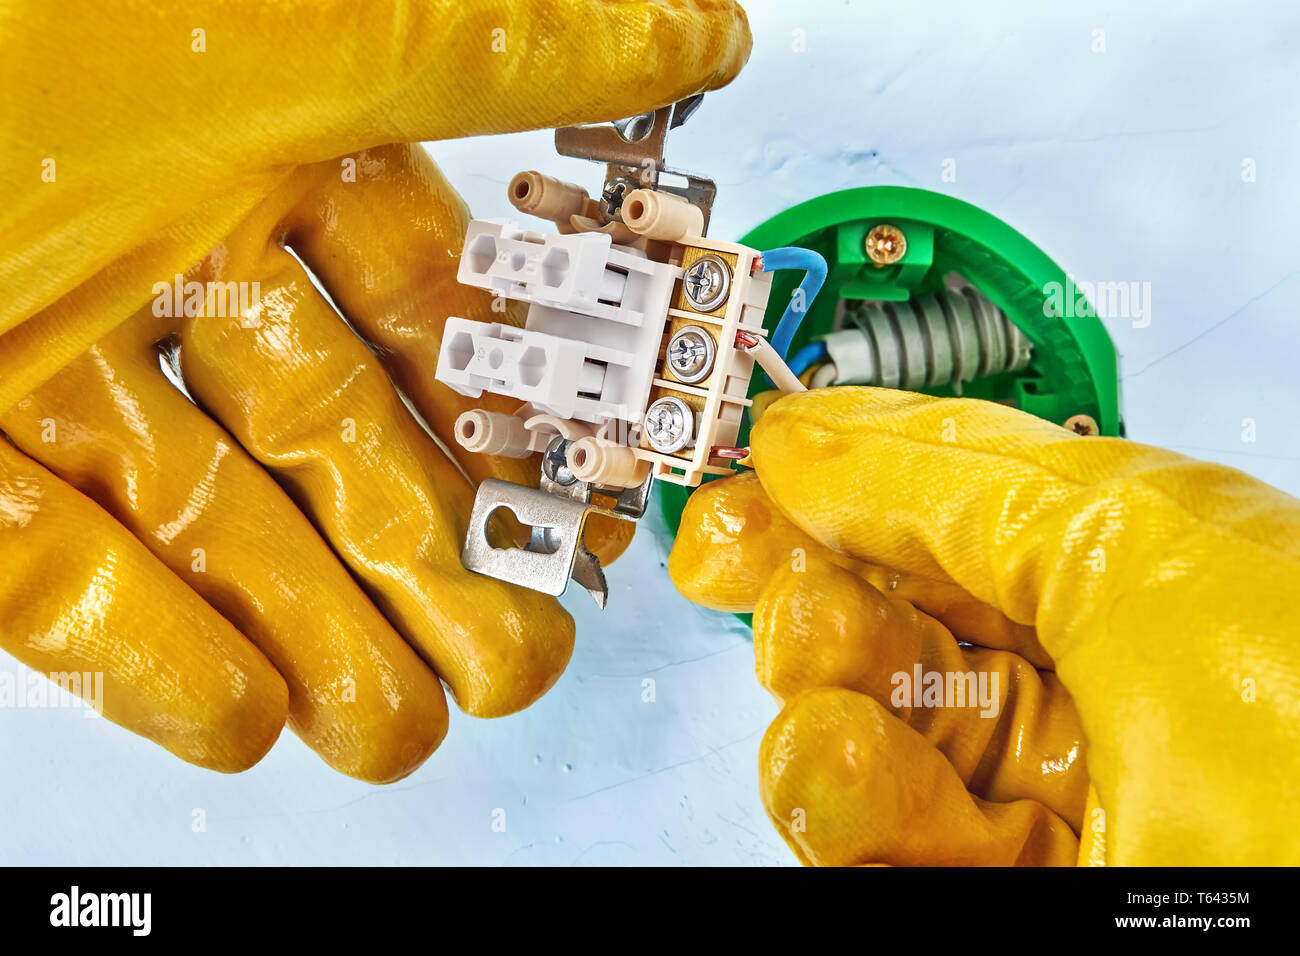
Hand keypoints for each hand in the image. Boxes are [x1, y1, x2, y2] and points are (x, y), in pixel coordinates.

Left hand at [0, 0, 750, 781]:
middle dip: (428, 560)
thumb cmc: (34, 17)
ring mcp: (43, 360)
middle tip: (512, 656)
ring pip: (209, 521)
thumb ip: (495, 46)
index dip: (514, 416)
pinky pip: (52, 569)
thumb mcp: (295, 26)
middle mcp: (163, 258)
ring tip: (403, 724)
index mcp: (263, 145)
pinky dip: (146, 649)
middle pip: (332, 440)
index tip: (574, 511)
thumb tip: (700, 32)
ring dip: (311, 629)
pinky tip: (243, 717)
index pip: (429, 303)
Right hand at [671, 387, 1299, 864]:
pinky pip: (882, 845)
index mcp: (1132, 575)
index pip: (948, 513)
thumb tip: (808, 438)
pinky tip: (832, 767)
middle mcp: (1089, 685)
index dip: (840, 488)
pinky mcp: (1009, 891)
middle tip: (778, 588)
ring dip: (823, 708)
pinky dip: (835, 805)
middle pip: (895, 625)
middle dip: (817, 597)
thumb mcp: (1138, 545)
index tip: (756, 482)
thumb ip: (954, 477)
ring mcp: (1050, 802)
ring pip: (874, 740)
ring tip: (823, 701)